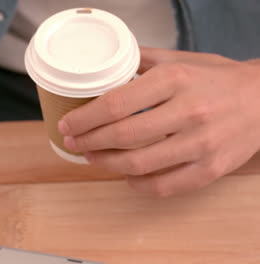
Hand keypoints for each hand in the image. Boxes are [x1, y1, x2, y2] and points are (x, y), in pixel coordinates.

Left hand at [59, 47, 259, 196]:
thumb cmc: (217, 78)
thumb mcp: (180, 60)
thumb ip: (141, 61)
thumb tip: (105, 66)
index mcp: (175, 80)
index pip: (116, 104)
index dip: (84, 119)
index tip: (68, 125)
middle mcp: (188, 112)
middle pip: (122, 136)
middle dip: (88, 142)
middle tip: (74, 143)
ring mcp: (201, 144)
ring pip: (139, 164)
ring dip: (106, 163)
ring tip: (93, 157)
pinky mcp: (211, 169)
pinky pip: (164, 186)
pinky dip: (137, 184)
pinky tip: (126, 174)